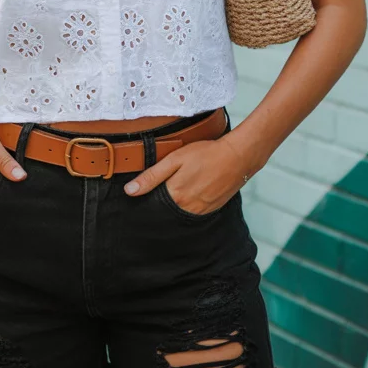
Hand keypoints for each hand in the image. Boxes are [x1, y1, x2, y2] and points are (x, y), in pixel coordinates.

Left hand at [124, 133, 257, 214]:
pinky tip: (192, 192)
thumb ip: (152, 176)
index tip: (141, 195)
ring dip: (175, 205)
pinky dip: (189, 206)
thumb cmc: (206, 153)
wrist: (238, 157)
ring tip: (180, 188)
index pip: (152, 205)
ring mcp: (200, 211)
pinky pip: (194, 213)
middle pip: (166, 211)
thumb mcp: (175, 159)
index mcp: (175, 195)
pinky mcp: (211, 210)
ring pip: (180, 213)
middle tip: (164, 187)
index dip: (146, 199)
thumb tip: (129, 191)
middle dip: (160, 204)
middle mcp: (187, 208)